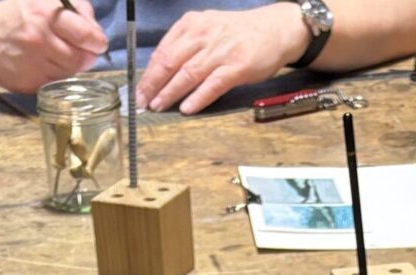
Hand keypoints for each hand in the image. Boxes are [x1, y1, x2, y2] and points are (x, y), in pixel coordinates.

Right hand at [0, 0, 106, 90]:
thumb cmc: (16, 16)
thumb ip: (74, 8)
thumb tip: (94, 29)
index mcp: (43, 12)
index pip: (84, 34)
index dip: (97, 40)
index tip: (99, 42)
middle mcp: (39, 39)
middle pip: (81, 58)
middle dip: (88, 55)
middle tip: (86, 50)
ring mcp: (34, 64)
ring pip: (71, 72)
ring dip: (74, 65)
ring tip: (63, 54)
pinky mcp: (31, 83)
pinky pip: (57, 82)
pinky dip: (58, 74)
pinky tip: (48, 63)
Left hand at [138, 4, 306, 114]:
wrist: (275, 30)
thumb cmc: (239, 34)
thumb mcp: (208, 29)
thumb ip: (187, 46)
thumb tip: (164, 71)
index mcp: (192, 24)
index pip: (163, 50)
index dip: (148, 73)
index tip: (139, 90)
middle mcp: (203, 35)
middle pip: (170, 61)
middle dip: (153, 84)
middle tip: (142, 102)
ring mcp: (220, 51)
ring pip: (187, 74)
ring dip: (170, 93)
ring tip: (158, 107)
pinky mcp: (237, 66)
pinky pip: (212, 84)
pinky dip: (198, 98)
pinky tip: (186, 108)